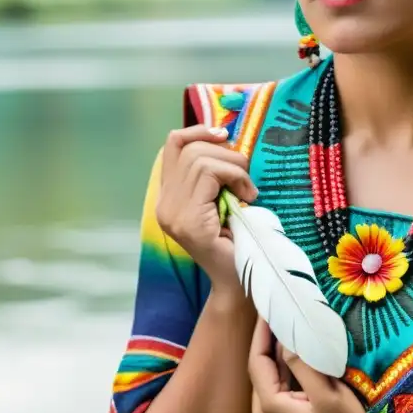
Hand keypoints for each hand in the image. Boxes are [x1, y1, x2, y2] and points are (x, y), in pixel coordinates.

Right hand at [156, 125, 257, 297]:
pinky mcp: (187, 220)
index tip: (225, 134)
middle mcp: (164, 204)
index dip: (198, 131)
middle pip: (189, 148)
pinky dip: (235, 177)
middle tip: (245, 176)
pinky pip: (210, 174)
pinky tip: (248, 196)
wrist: (241, 282)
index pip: (172, 145)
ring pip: (200, 159)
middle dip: (226, 152)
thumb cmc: (238, 239)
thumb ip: (215, 172)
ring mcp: (172, 213)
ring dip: (234, 167)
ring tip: (248, 189)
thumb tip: (225, 134)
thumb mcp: (224, 197)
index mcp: (169, 197)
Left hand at [249, 318, 375, 412]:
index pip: (257, 360)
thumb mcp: (327, 395)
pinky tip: (295, 341)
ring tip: (285, 317)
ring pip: (270, 369)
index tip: (267, 307)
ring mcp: (273, 409)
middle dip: (267, 335)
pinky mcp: (284, 408)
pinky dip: (285, 357)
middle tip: (277, 307)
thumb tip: (287, 339)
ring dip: (276, 344)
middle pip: (260, 363)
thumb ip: (304, 366)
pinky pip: (279, 376)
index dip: (261, 332)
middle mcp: (264, 407)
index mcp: (269, 404)